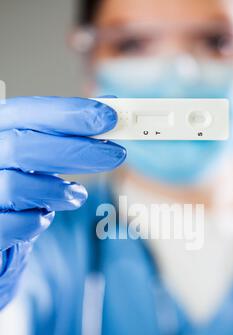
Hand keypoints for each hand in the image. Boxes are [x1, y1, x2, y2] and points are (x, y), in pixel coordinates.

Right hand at [0, 96, 125, 307]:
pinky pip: (12, 224)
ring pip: (15, 186)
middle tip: (117, 154)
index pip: (26, 113)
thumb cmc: (22, 185)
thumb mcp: (40, 155)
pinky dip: (37, 221)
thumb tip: (110, 108)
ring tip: (78, 195)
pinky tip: (45, 216)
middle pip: (21, 146)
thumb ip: (68, 134)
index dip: (68, 113)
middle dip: (75, 150)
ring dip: (57, 190)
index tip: (110, 117)